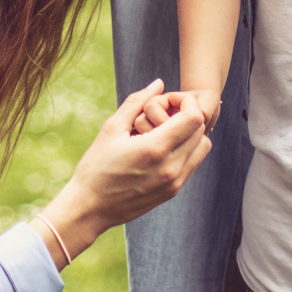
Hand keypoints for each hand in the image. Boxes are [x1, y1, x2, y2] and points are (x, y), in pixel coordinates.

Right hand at [35, 79, 209, 266]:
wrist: (90, 208)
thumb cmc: (96, 166)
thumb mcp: (112, 129)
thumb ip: (137, 102)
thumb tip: (159, 83)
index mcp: (155, 148)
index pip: (194, 118)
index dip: (187, 102)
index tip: (170, 100)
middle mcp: (171, 167)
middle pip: (201, 131)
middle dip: (188, 115)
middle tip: (166, 112)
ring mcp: (174, 182)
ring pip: (202, 148)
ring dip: (190, 134)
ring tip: (166, 130)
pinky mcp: (173, 192)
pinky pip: (192, 163)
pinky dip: (185, 150)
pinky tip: (163, 147)